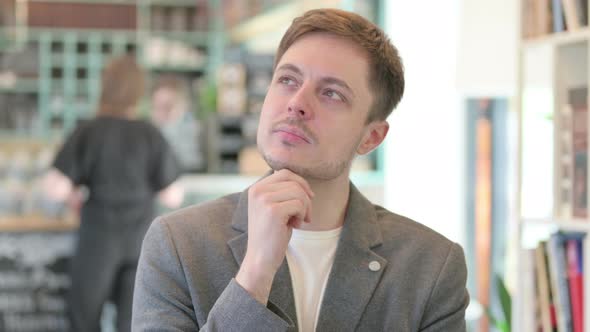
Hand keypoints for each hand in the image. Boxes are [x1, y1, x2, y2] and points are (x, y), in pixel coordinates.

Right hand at [236, 169, 313, 303]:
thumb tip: (302, 180)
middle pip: (293, 181)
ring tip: (298, 221)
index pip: (285, 173)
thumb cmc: (271, 235)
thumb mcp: (273, 208)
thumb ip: (281, 193)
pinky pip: (299, 204)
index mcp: (256, 188)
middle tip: (306, 214)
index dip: (300, 183)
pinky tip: (295, 226)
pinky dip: (302, 215)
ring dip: (305, 208)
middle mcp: (257, 190)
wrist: (260, 259)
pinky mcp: (273, 210)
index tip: (308, 199)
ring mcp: (264, 199)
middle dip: (305, 196)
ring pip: (298, 192)